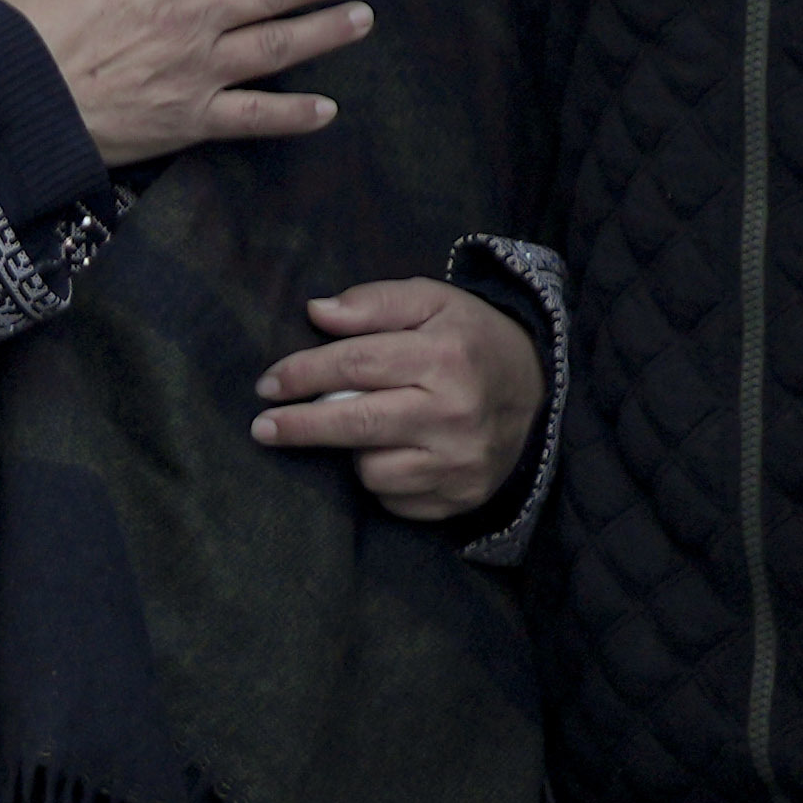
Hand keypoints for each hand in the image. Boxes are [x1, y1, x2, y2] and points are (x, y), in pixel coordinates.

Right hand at [0, 0, 374, 163]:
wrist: (10, 104)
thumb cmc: (26, 29)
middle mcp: (187, 17)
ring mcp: (194, 70)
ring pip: (276, 46)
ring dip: (325, 31)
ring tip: (362, 17)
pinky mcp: (189, 120)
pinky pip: (253, 118)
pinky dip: (292, 115)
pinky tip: (325, 110)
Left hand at [259, 272, 540, 518]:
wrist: (540, 394)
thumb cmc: (473, 341)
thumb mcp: (435, 301)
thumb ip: (375, 301)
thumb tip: (317, 312)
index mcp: (446, 356)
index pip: (355, 365)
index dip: (303, 374)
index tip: (268, 385)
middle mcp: (454, 414)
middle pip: (355, 423)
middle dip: (299, 426)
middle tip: (262, 427)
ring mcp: (459, 463)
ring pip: (371, 471)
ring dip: (354, 452)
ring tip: (368, 428)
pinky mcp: (460, 497)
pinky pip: (395, 501)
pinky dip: (384, 480)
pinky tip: (396, 455)